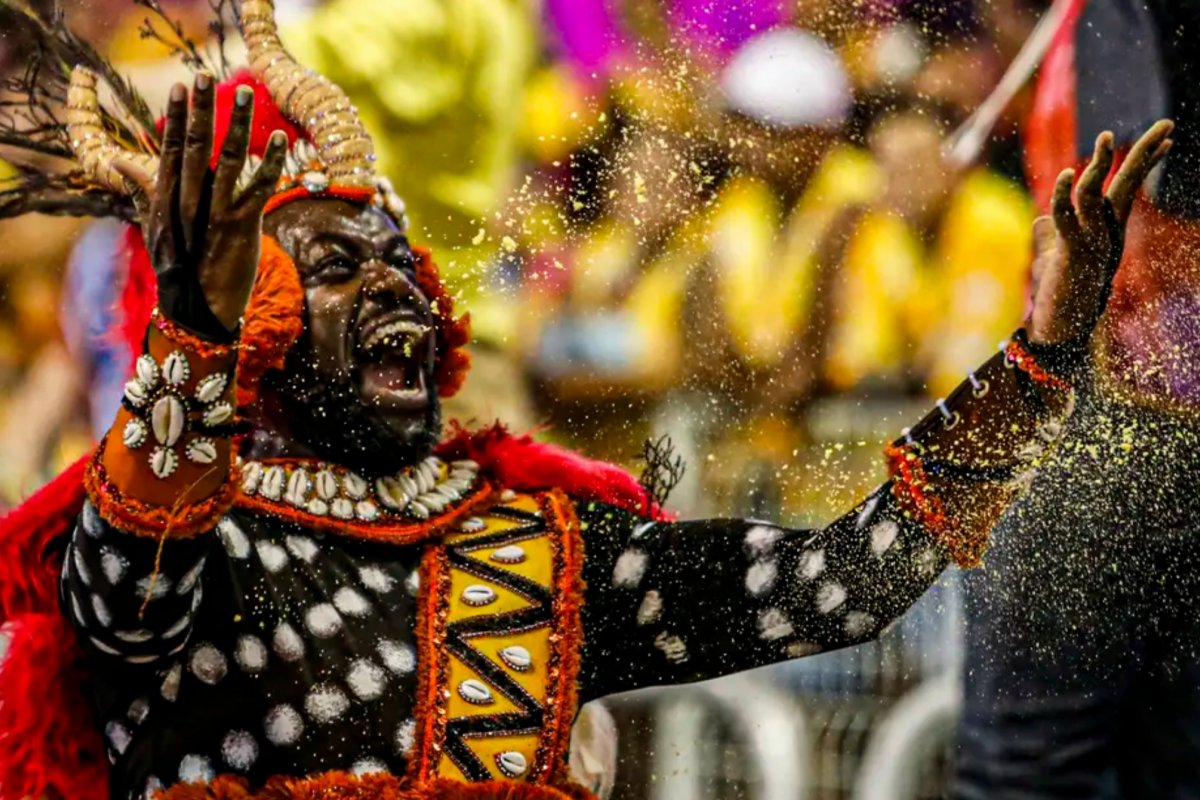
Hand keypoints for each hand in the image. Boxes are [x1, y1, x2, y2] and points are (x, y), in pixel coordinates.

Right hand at [115, 73, 287, 334]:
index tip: (182, 86)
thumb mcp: (156, 227)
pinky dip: (272, 162)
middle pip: (195, 145)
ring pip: (228, 159)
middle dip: (202, 109)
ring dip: (237, 123)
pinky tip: (280, 138)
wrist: (198, 310)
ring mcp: (215, 212)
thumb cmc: (179, 269)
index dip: (177, 116)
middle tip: (205, 75)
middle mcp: (189, 200)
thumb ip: (144, 191)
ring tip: (244, 92)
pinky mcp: (241, 225)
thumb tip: (120, 162)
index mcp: (168, 198)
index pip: (171, 148)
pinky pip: (259, 187)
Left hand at [1028, 120, 1172, 344]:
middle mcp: (1106, 232)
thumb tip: (1041, 219)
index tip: (1168, 139)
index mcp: (1107, 229)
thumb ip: (1050, 234)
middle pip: (1127, 184)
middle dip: (1145, 153)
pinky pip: (1068, 219)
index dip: (1147, 162)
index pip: (1129, 187)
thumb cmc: (1060, 293)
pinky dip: (1065, 196)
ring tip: (1106, 137)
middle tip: (1167, 125)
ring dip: (1101, 165)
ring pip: (1097, 195)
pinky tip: (1067, 175)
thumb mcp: (1056, 257)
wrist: (1060, 328)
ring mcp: (1092, 242)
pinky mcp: (1073, 254)